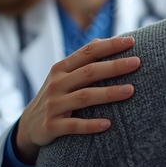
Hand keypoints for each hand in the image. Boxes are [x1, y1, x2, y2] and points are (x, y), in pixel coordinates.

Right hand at [15, 36, 139, 163]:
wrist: (28, 125)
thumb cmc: (55, 95)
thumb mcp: (63, 75)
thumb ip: (82, 60)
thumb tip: (102, 40)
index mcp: (62, 68)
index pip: (88, 52)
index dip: (109, 45)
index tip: (131, 41)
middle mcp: (57, 83)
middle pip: (89, 72)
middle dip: (114, 66)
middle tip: (137, 62)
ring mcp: (54, 104)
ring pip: (84, 97)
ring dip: (108, 93)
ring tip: (130, 90)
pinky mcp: (51, 126)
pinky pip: (73, 126)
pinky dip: (90, 125)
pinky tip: (108, 124)